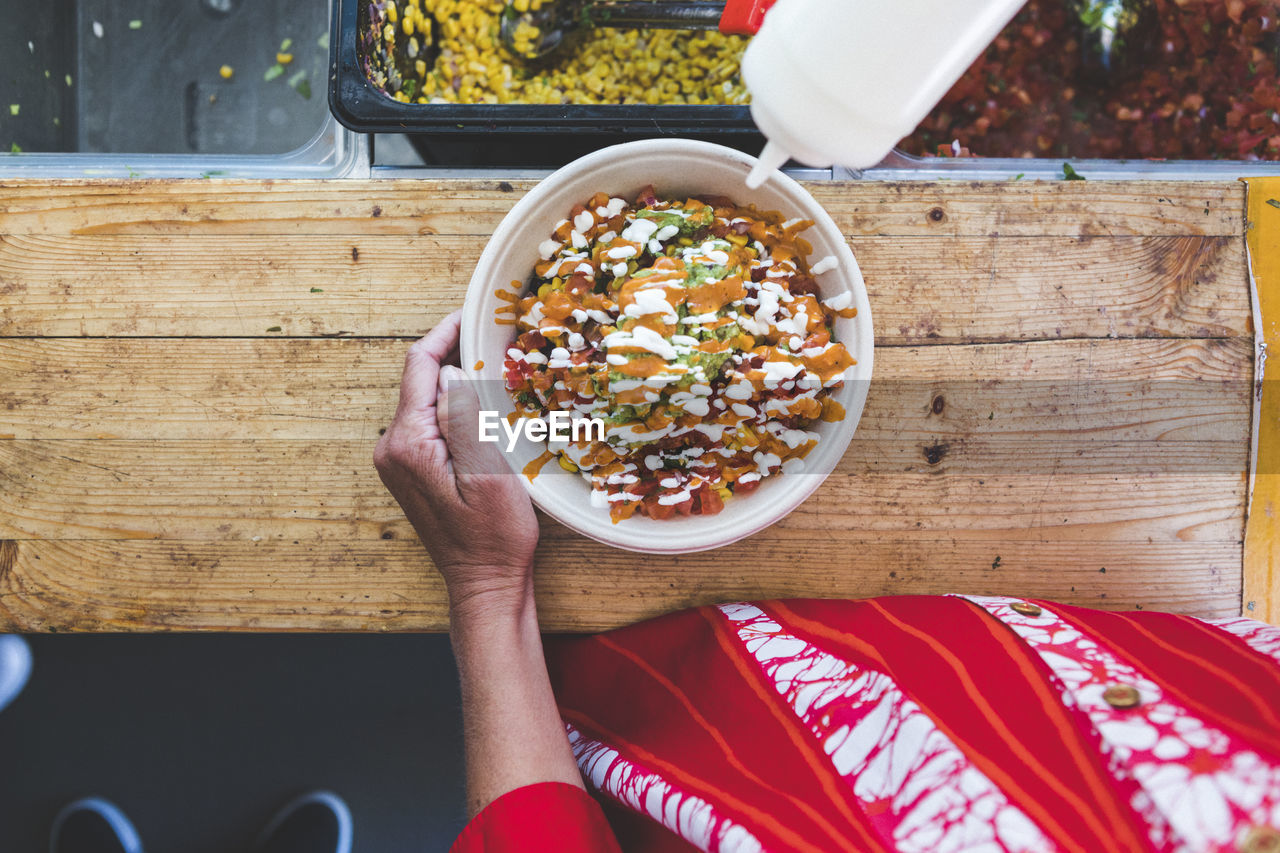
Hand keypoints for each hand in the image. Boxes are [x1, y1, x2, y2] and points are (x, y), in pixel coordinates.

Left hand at [374, 310, 539, 614]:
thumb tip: (452, 372)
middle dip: (459, 359)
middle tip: (500, 345)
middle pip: (423, 380)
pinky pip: (431, 423)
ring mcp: (399, 460)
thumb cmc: (493, 536)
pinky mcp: (412, 469)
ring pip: (429, 401)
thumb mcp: (488, 472)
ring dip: (461, 387)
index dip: (446, 333)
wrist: (483, 582)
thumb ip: (464, 417)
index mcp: (408, 443)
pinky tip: (486, 416)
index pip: (420, 367)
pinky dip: (457, 411)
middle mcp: (392, 448)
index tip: (475, 314)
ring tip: (500, 379)